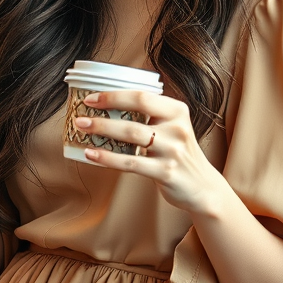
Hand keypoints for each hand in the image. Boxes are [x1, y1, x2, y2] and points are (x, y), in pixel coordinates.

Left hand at [78, 91, 224, 213]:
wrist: (202, 187)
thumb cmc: (178, 153)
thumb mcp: (172, 127)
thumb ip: (150, 115)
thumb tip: (107, 103)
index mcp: (177, 110)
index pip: (142, 96)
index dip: (113, 95)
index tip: (90, 98)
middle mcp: (177, 128)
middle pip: (135, 113)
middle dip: (104, 111)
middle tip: (80, 115)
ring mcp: (173, 150)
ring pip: (131, 136)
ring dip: (103, 131)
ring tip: (82, 129)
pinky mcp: (166, 172)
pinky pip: (130, 163)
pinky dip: (107, 158)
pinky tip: (91, 154)